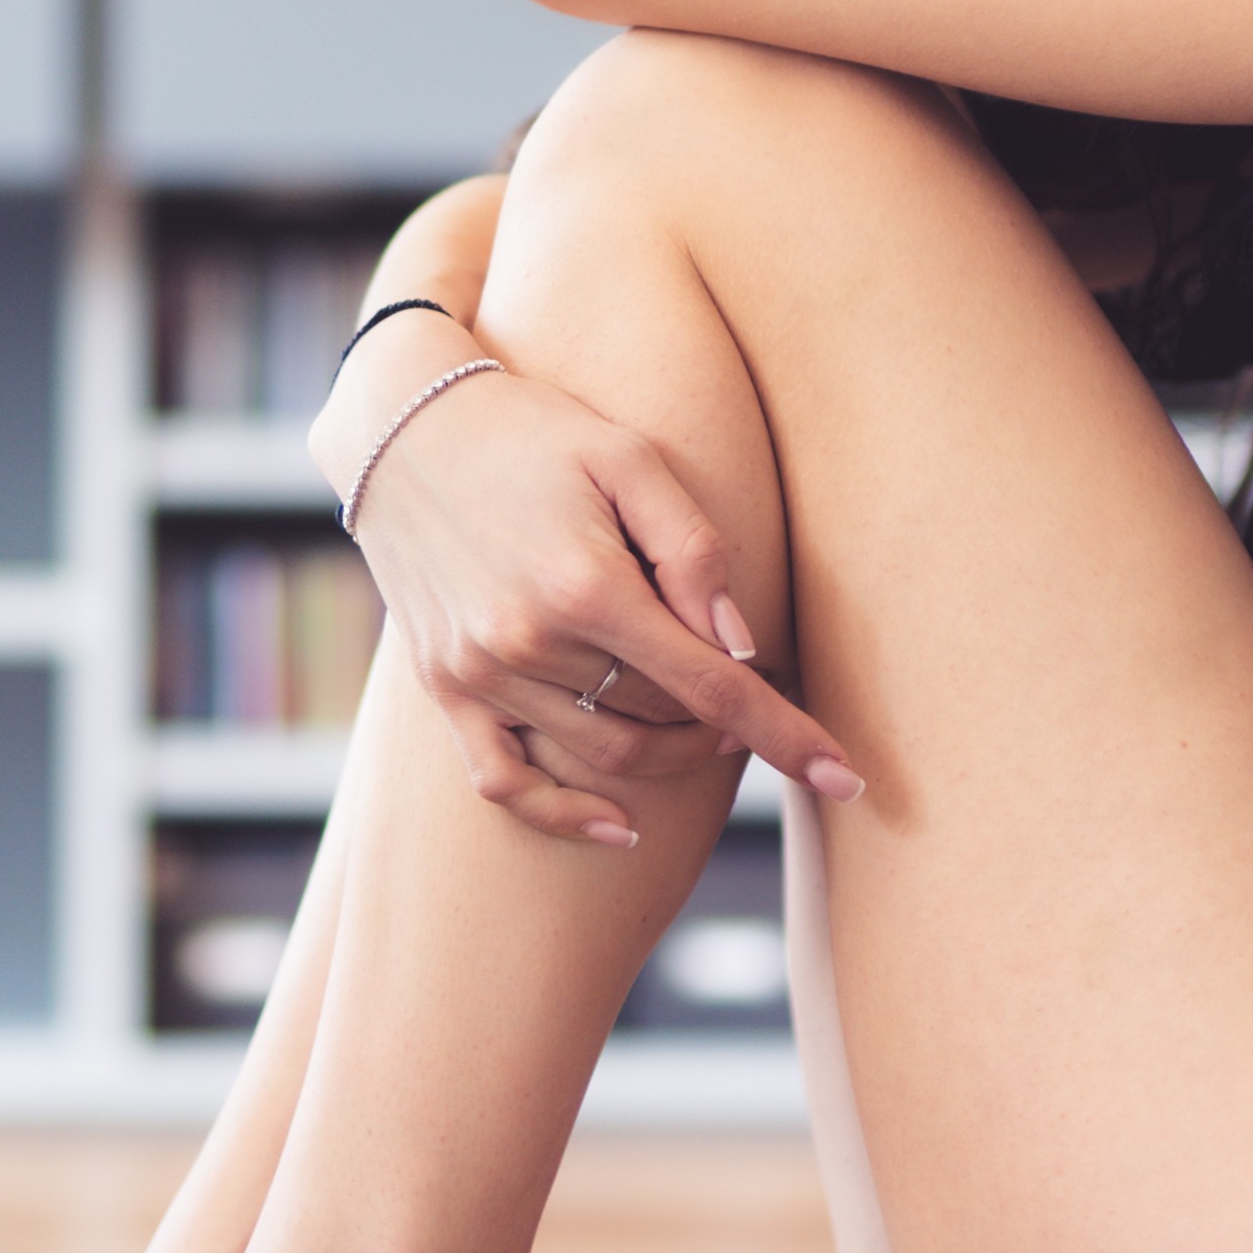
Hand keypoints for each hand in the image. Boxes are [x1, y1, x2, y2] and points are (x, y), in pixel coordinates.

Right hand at [344, 357, 861, 848]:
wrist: (403, 426)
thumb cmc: (535, 432)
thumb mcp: (629, 458)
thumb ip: (694, 549)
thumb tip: (740, 644)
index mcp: (587, 584)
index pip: (712, 687)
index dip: (786, 736)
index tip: (848, 779)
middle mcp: (528, 642)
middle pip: (664, 721)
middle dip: (725, 719)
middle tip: (748, 687)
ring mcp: (479, 673)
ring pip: (604, 754)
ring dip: (670, 752)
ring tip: (700, 722)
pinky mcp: (445, 687)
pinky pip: (505, 783)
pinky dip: (563, 814)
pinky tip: (619, 825)